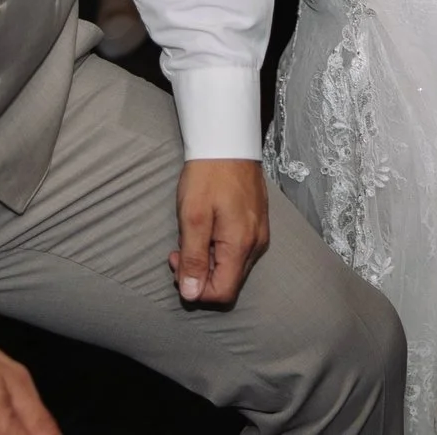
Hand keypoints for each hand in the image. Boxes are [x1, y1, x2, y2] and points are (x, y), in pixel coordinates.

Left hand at [171, 159, 268, 304]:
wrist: (228, 141)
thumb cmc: (208, 176)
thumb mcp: (193, 216)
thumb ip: (193, 258)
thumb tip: (191, 295)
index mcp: (241, 246)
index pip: (223, 293)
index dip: (196, 289)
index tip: (178, 262)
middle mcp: (256, 245)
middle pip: (228, 282)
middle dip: (199, 274)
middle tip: (178, 249)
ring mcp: (259, 235)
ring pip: (232, 267)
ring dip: (207, 260)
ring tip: (190, 235)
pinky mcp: (256, 224)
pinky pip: (237, 251)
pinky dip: (217, 248)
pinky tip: (204, 229)